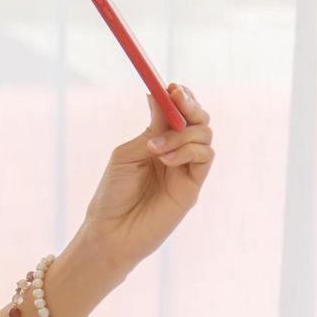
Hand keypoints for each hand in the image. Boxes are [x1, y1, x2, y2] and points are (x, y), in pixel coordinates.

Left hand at [78, 83, 214, 274]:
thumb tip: (157, 95)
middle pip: (198, 119)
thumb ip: (150, 128)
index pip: (178, 113)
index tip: (170, 86)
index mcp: (158, 142)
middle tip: (175, 96)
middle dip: (190, 105)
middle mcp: (176, 153)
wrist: (110, 231)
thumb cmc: (112, 194)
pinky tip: (166, 158)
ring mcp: (186, 169)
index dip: (179, 98)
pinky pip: (205, 157)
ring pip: (205, 135)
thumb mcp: (127, 154)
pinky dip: (188, 150)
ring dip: (182, 133)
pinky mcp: (193, 186)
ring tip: (155, 148)